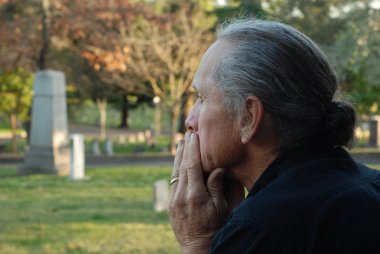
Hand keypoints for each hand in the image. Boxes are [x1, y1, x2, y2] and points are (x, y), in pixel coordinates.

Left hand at [168, 132, 243, 253]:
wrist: (198, 248)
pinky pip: (173, 182)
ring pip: (174, 173)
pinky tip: (179, 163)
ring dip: (178, 157)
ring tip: (180, 144)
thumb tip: (217, 166)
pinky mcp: (171, 205)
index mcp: (195, 195)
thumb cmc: (216, 228)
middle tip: (186, 134)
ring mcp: (174, 201)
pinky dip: (176, 170)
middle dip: (184, 149)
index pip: (192, 166)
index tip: (194, 135)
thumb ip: (218, 186)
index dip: (193, 149)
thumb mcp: (223, 208)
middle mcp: (181, 196)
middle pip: (181, 166)